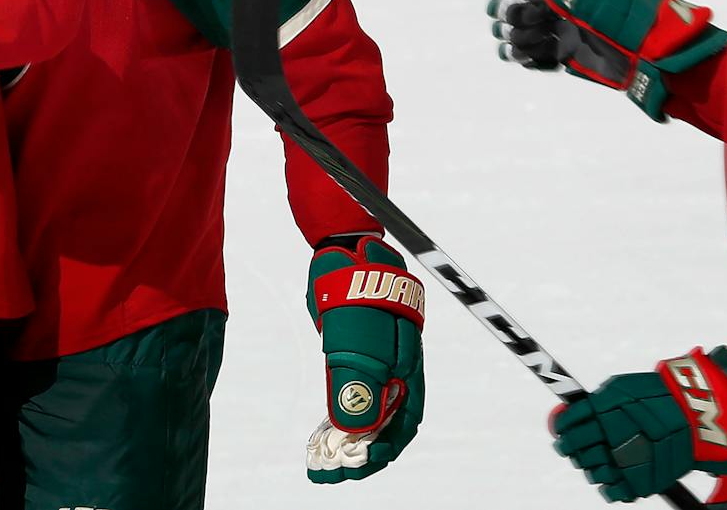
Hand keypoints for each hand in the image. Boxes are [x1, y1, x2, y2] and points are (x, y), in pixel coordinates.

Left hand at [305, 236, 424, 482]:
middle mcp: (393, 370)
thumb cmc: (358, 293)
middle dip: (361, 455)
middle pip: (384, 423)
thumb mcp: (360, 340)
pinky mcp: (352, 352)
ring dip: (346, 441)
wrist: (343, 251)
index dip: (385, 450)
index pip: (405, 423)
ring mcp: (373, 360)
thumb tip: (351, 430)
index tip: (361, 468)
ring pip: (364, 411)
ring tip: (320, 466)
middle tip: (331, 475)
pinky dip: (336, 417)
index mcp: (408, 368)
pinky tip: (319, 436)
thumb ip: (359, 383)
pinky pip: (348, 393)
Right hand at [488, 0, 726, 119]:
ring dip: (518, 34)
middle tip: (512, 19)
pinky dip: (528, 57)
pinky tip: (519, 58)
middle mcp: (574, 7)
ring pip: (532, 29)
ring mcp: (572, 32)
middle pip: (532, 4)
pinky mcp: (572, 57)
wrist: (667, 65)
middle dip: (516, 10)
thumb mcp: (616, 5)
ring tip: (515, 44)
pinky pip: (542, 55)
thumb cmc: (647, 28)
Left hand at [552, 346, 726, 501]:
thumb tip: (564, 416)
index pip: (566, 427)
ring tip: (595, 463)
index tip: (561, 434)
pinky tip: (609, 482)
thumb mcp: (618, 389)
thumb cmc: (655, 396)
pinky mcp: (641, 479)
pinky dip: (608, 490)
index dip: (561, 432)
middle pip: (576, 451)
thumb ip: (592, 403)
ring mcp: (625, 459)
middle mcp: (609, 437)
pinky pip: (613, 493)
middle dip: (572, 451)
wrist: (695, 412)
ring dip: (590, 468)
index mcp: (600, 411)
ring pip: (592, 472)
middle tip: (573, 450)